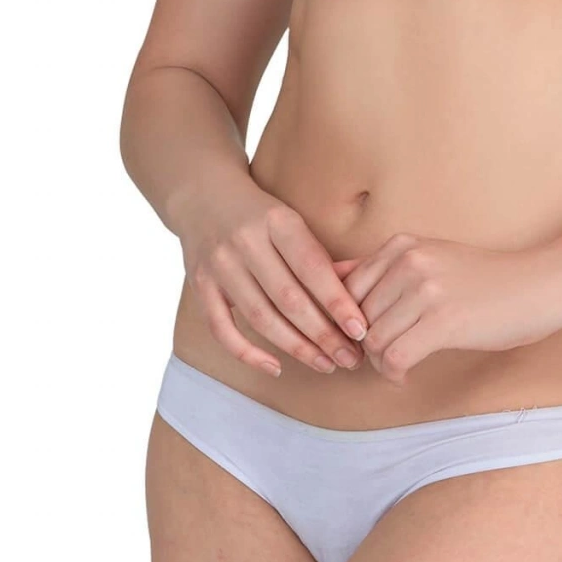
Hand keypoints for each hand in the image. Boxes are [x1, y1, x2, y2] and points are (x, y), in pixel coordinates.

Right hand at [178, 176, 369, 376]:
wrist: (204, 195)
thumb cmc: (261, 215)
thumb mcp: (291, 221)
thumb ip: (319, 256)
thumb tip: (361, 290)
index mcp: (277, 220)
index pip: (312, 267)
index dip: (337, 302)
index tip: (360, 330)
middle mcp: (246, 242)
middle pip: (288, 298)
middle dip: (323, 334)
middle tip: (350, 358)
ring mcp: (220, 265)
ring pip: (260, 317)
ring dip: (296, 347)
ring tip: (325, 363)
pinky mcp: (200, 285)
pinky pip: (222, 329)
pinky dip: (248, 353)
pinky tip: (275, 366)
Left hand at [330, 233, 561, 386]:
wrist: (536, 286)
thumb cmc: (484, 278)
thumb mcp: (429, 259)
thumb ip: (381, 267)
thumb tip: (330, 275)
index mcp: (402, 244)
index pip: (347, 288)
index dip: (350, 320)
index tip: (366, 336)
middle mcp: (408, 261)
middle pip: (357, 317)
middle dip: (364, 344)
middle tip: (386, 356)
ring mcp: (425, 289)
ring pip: (372, 341)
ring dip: (380, 362)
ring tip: (399, 365)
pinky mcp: (442, 320)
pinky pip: (394, 358)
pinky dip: (394, 374)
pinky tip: (407, 375)